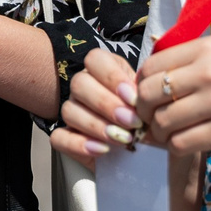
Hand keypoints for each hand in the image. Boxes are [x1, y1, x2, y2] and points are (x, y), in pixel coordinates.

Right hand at [51, 46, 141, 166]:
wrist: (148, 151)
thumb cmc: (150, 121)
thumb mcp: (151, 103)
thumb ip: (145, 96)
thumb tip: (140, 96)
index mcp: (105, 70)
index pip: (95, 59)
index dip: (112, 77)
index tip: (134, 99)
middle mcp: (85, 87)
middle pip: (79, 83)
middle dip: (106, 104)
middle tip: (132, 122)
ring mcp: (73, 111)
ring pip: (68, 110)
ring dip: (96, 126)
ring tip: (122, 139)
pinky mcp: (67, 138)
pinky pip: (59, 138)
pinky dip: (79, 145)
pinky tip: (102, 150)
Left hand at [132, 35, 210, 155]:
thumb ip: (202, 60)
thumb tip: (163, 74)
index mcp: (209, 48)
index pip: (151, 66)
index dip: (143, 85)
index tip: (151, 96)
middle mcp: (209, 72)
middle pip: (149, 94)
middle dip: (146, 111)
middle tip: (156, 119)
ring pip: (163, 122)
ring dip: (163, 132)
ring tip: (176, 133)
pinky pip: (183, 144)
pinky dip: (178, 147)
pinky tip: (191, 144)